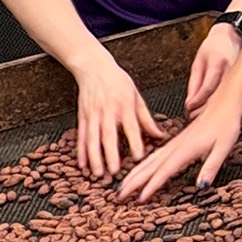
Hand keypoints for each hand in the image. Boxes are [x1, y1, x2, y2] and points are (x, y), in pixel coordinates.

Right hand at [73, 52, 163, 178]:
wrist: (93, 68)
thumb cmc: (118, 81)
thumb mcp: (136, 96)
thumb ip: (146, 118)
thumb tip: (160, 135)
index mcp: (124, 106)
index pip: (131, 126)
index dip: (135, 142)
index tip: (139, 157)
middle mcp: (108, 111)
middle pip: (108, 136)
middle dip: (110, 154)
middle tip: (114, 171)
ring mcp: (93, 115)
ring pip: (92, 139)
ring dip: (94, 157)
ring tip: (97, 173)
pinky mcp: (82, 117)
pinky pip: (81, 136)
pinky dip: (81, 151)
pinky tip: (82, 164)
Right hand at [117, 106, 241, 202]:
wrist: (224, 103)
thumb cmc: (226, 125)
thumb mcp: (224, 147)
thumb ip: (211, 166)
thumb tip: (202, 186)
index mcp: (186, 149)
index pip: (165, 170)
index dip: (152, 185)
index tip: (139, 198)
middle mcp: (175, 147)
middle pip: (150, 167)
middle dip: (133, 182)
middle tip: (118, 196)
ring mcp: (173, 144)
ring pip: (149, 161)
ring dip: (134, 174)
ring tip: (121, 187)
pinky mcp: (175, 142)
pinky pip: (154, 156)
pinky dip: (142, 165)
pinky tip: (138, 170)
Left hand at [185, 22, 241, 115]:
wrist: (232, 36)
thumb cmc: (214, 47)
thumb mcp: (198, 62)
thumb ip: (194, 84)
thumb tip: (190, 103)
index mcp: (218, 62)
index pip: (207, 87)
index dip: (196, 101)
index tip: (188, 108)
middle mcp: (232, 69)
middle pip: (219, 97)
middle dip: (205, 110)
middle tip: (193, 116)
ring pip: (227, 99)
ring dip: (214, 109)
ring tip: (203, 113)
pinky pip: (233, 96)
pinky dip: (224, 104)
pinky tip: (216, 107)